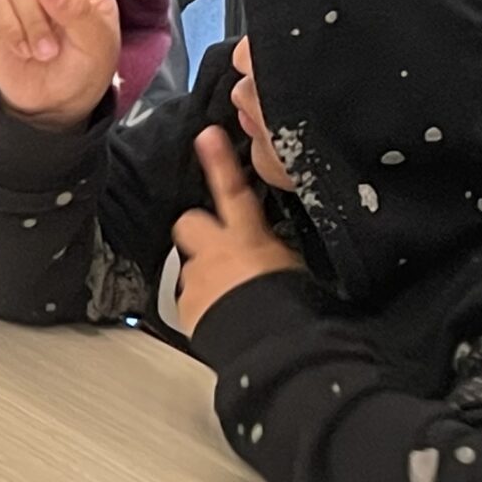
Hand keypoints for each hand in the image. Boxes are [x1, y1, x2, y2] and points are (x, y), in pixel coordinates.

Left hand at [171, 125, 303, 332]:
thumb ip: (275, 254)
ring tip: (229, 297)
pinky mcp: (184, 306)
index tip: (206, 137)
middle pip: (190, 223)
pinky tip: (222, 318)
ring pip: (190, 267)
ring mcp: (196, 278)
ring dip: (205, 275)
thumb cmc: (297, 306)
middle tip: (217, 247)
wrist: (273, 344)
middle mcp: (215, 252)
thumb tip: (273, 254)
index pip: (233, 191)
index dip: (219, 163)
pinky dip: (202, 306)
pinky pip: (189, 300)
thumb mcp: (295, 269)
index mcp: (248, 238)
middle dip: (199, 231)